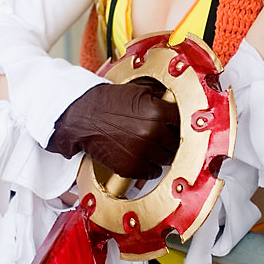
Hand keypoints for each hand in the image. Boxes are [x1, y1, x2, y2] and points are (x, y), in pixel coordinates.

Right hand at [47, 81, 179, 178]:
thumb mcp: (136, 91)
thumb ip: (158, 97)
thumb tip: (172, 102)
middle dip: (171, 140)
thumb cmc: (107, 103)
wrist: (82, 118)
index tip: (174, 126)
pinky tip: (146, 160)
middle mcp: (152, 133)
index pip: (181, 122)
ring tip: (154, 148)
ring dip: (163, 155)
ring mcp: (142, 152)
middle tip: (164, 138)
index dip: (177, 123)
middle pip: (176, 143)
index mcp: (157, 112)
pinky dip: (151, 168)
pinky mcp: (131, 167)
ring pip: (167, 159)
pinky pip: (152, 173)